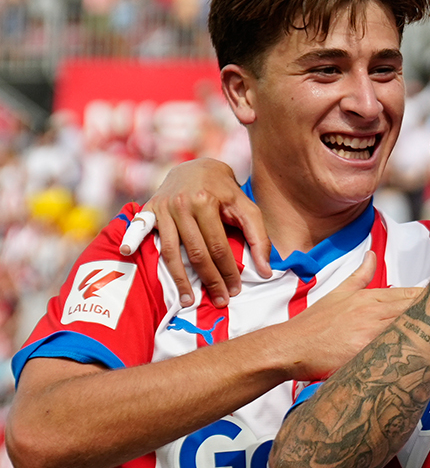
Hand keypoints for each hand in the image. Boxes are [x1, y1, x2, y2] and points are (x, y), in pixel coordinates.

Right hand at [130, 158, 271, 307]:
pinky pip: (140, 229)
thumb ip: (259, 237)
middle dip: (208, 280)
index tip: (234, 290)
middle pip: (195, 252)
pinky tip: (125, 252)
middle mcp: (181, 205)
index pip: (218, 246)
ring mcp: (163, 207)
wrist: (198, 165)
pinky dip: (130, 239)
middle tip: (218, 301)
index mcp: (206, 202)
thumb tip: (267, 271)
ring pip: (169, 250)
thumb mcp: (247, 207)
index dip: (227, 271)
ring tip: (188, 300)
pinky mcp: (149, 208)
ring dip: (178, 278)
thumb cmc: (225, 191)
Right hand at [272, 251, 420, 380]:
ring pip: (409, 327)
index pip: (413, 294)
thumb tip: (371, 255)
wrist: (290, 346)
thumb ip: (360, 275)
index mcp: (372, 297)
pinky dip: (408, 352)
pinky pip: (392, 350)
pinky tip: (425, 358)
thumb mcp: (339, 293)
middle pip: (417, 309)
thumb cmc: (315, 324)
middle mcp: (374, 311)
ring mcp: (370, 331)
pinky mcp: (363, 351)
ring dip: (429, 333)